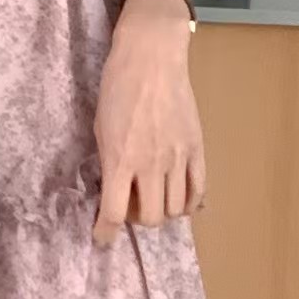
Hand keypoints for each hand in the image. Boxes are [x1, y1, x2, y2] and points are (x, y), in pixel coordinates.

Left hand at [92, 0, 205, 246]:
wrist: (151, 59)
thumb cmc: (116, 87)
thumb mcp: (100, 127)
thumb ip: (109, 161)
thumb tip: (114, 187)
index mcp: (120, 159)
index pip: (115, 213)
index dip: (106, 233)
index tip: (102, 239)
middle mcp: (151, 165)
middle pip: (151, 218)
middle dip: (138, 220)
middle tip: (130, 207)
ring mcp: (178, 158)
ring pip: (176, 209)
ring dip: (163, 213)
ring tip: (154, 200)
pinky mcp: (197, 148)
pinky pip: (199, 190)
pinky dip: (190, 203)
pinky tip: (182, 201)